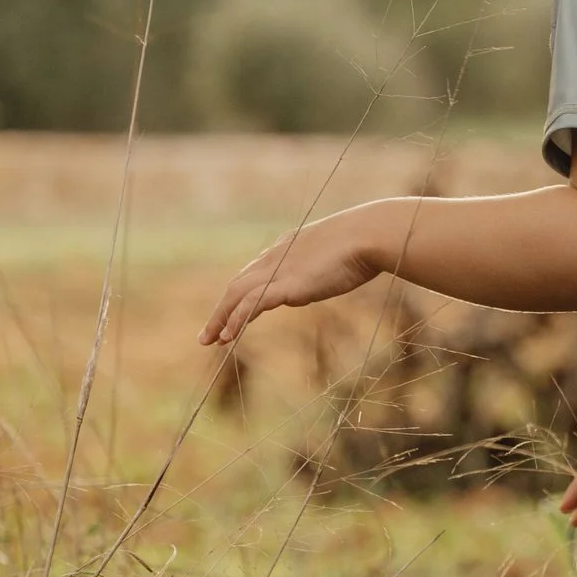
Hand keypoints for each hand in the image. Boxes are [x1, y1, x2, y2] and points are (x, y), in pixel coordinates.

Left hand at [199, 209, 387, 344]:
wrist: (368, 235)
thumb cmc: (362, 242)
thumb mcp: (335, 252)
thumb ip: (320, 265)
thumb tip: (320, 277)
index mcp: (285, 248)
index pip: (253, 273)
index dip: (238, 295)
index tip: (229, 313)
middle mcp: (276, 258)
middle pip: (237, 285)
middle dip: (220, 311)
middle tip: (207, 335)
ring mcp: (279, 271)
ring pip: (237, 295)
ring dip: (220, 319)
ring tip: (209, 341)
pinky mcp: (287, 285)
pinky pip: (252, 303)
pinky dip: (236, 319)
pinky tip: (228, 335)